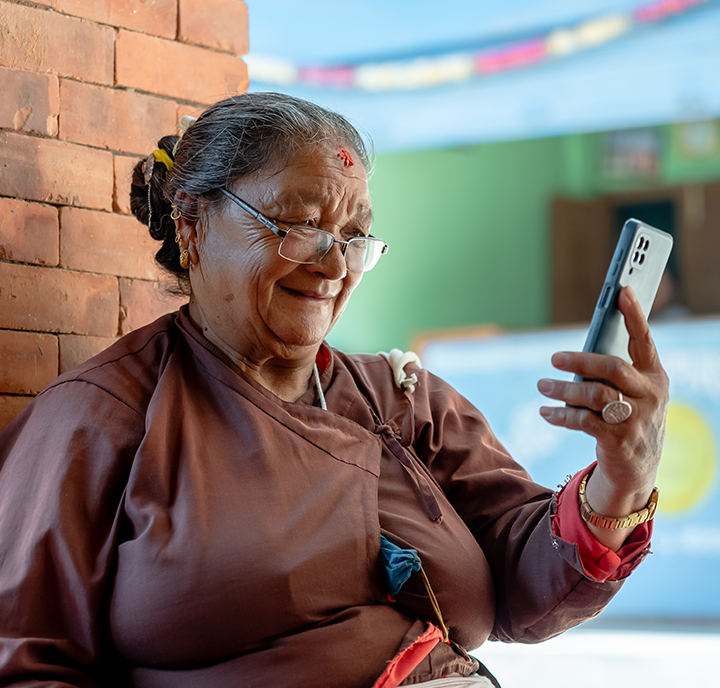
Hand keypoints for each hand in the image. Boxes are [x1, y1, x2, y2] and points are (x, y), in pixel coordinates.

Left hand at [536, 287, 669, 549]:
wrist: (637, 468)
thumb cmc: (628, 418)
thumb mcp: (631, 393)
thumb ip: (612, 373)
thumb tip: (575, 354)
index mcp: (655, 376)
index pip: (645, 340)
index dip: (634, 315)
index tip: (622, 291)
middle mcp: (650, 395)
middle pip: (612, 368)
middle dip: (579, 360)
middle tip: (554, 358)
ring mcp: (637, 419)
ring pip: (594, 394)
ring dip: (562, 389)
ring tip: (542, 385)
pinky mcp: (619, 440)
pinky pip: (583, 421)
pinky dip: (561, 415)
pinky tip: (546, 412)